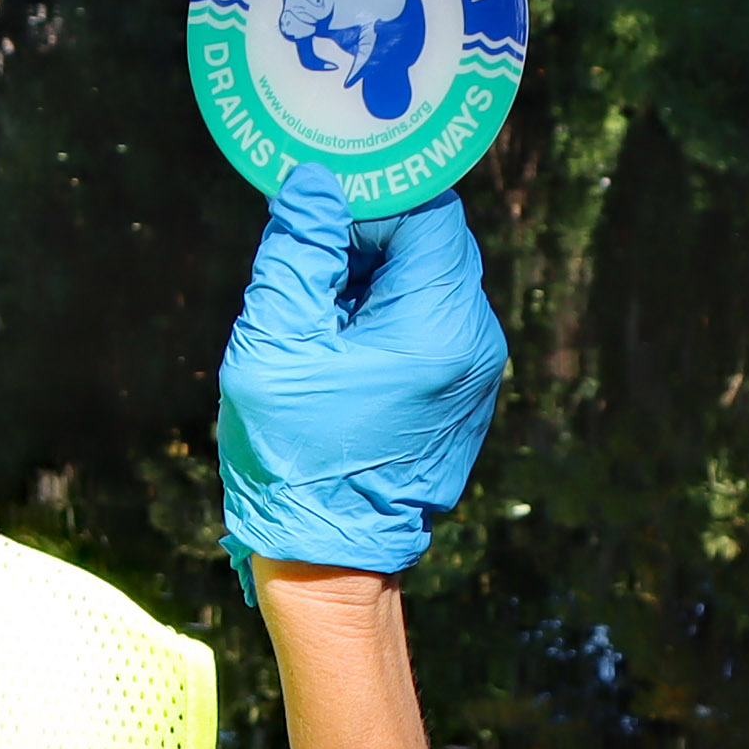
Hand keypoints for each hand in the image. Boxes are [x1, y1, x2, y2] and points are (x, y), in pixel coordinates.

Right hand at [216, 165, 508, 600]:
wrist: (329, 564)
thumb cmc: (295, 460)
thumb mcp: (275, 346)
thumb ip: (296, 255)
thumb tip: (312, 184)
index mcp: (437, 322)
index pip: (426, 212)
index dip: (368, 199)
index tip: (315, 210)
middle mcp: (473, 341)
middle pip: (430, 246)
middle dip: (365, 241)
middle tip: (303, 263)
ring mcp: (473, 372)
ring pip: (424, 286)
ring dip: (367, 284)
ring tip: (312, 321)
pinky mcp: (459, 396)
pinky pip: (425, 328)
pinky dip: (381, 322)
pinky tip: (334, 356)